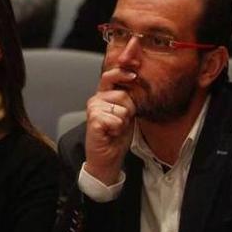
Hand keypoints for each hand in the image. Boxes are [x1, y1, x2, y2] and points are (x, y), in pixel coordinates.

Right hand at [83, 67, 137, 184]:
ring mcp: (93, 109)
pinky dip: (117, 129)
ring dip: (123, 122)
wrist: (106, 157)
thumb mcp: (126, 113)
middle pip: (123, 95)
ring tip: (115, 129)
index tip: (135, 75)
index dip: (122, 73)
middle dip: (129, 110)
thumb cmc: (116, 136)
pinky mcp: (93, 121)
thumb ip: (128, 98)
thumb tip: (138, 83)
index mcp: (102, 95)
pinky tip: (110, 133)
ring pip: (122, 109)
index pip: (110, 76)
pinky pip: (116, 120)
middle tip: (121, 122)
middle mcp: (95, 99)